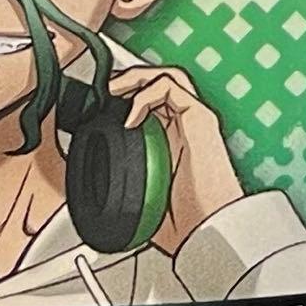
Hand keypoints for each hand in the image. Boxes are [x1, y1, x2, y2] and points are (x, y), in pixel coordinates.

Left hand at [108, 65, 243, 254]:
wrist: (210, 228)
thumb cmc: (185, 219)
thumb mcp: (142, 195)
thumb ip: (124, 185)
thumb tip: (95, 198)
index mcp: (171, 139)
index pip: (149, 101)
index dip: (124, 94)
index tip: (98, 104)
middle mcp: (185, 125)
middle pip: (157, 82)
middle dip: (127, 80)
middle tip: (103, 92)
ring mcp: (195, 119)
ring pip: (165, 77)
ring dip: (134, 78)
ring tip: (112, 91)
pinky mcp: (201, 118)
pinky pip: (170, 87)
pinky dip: (145, 94)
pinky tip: (130, 117)